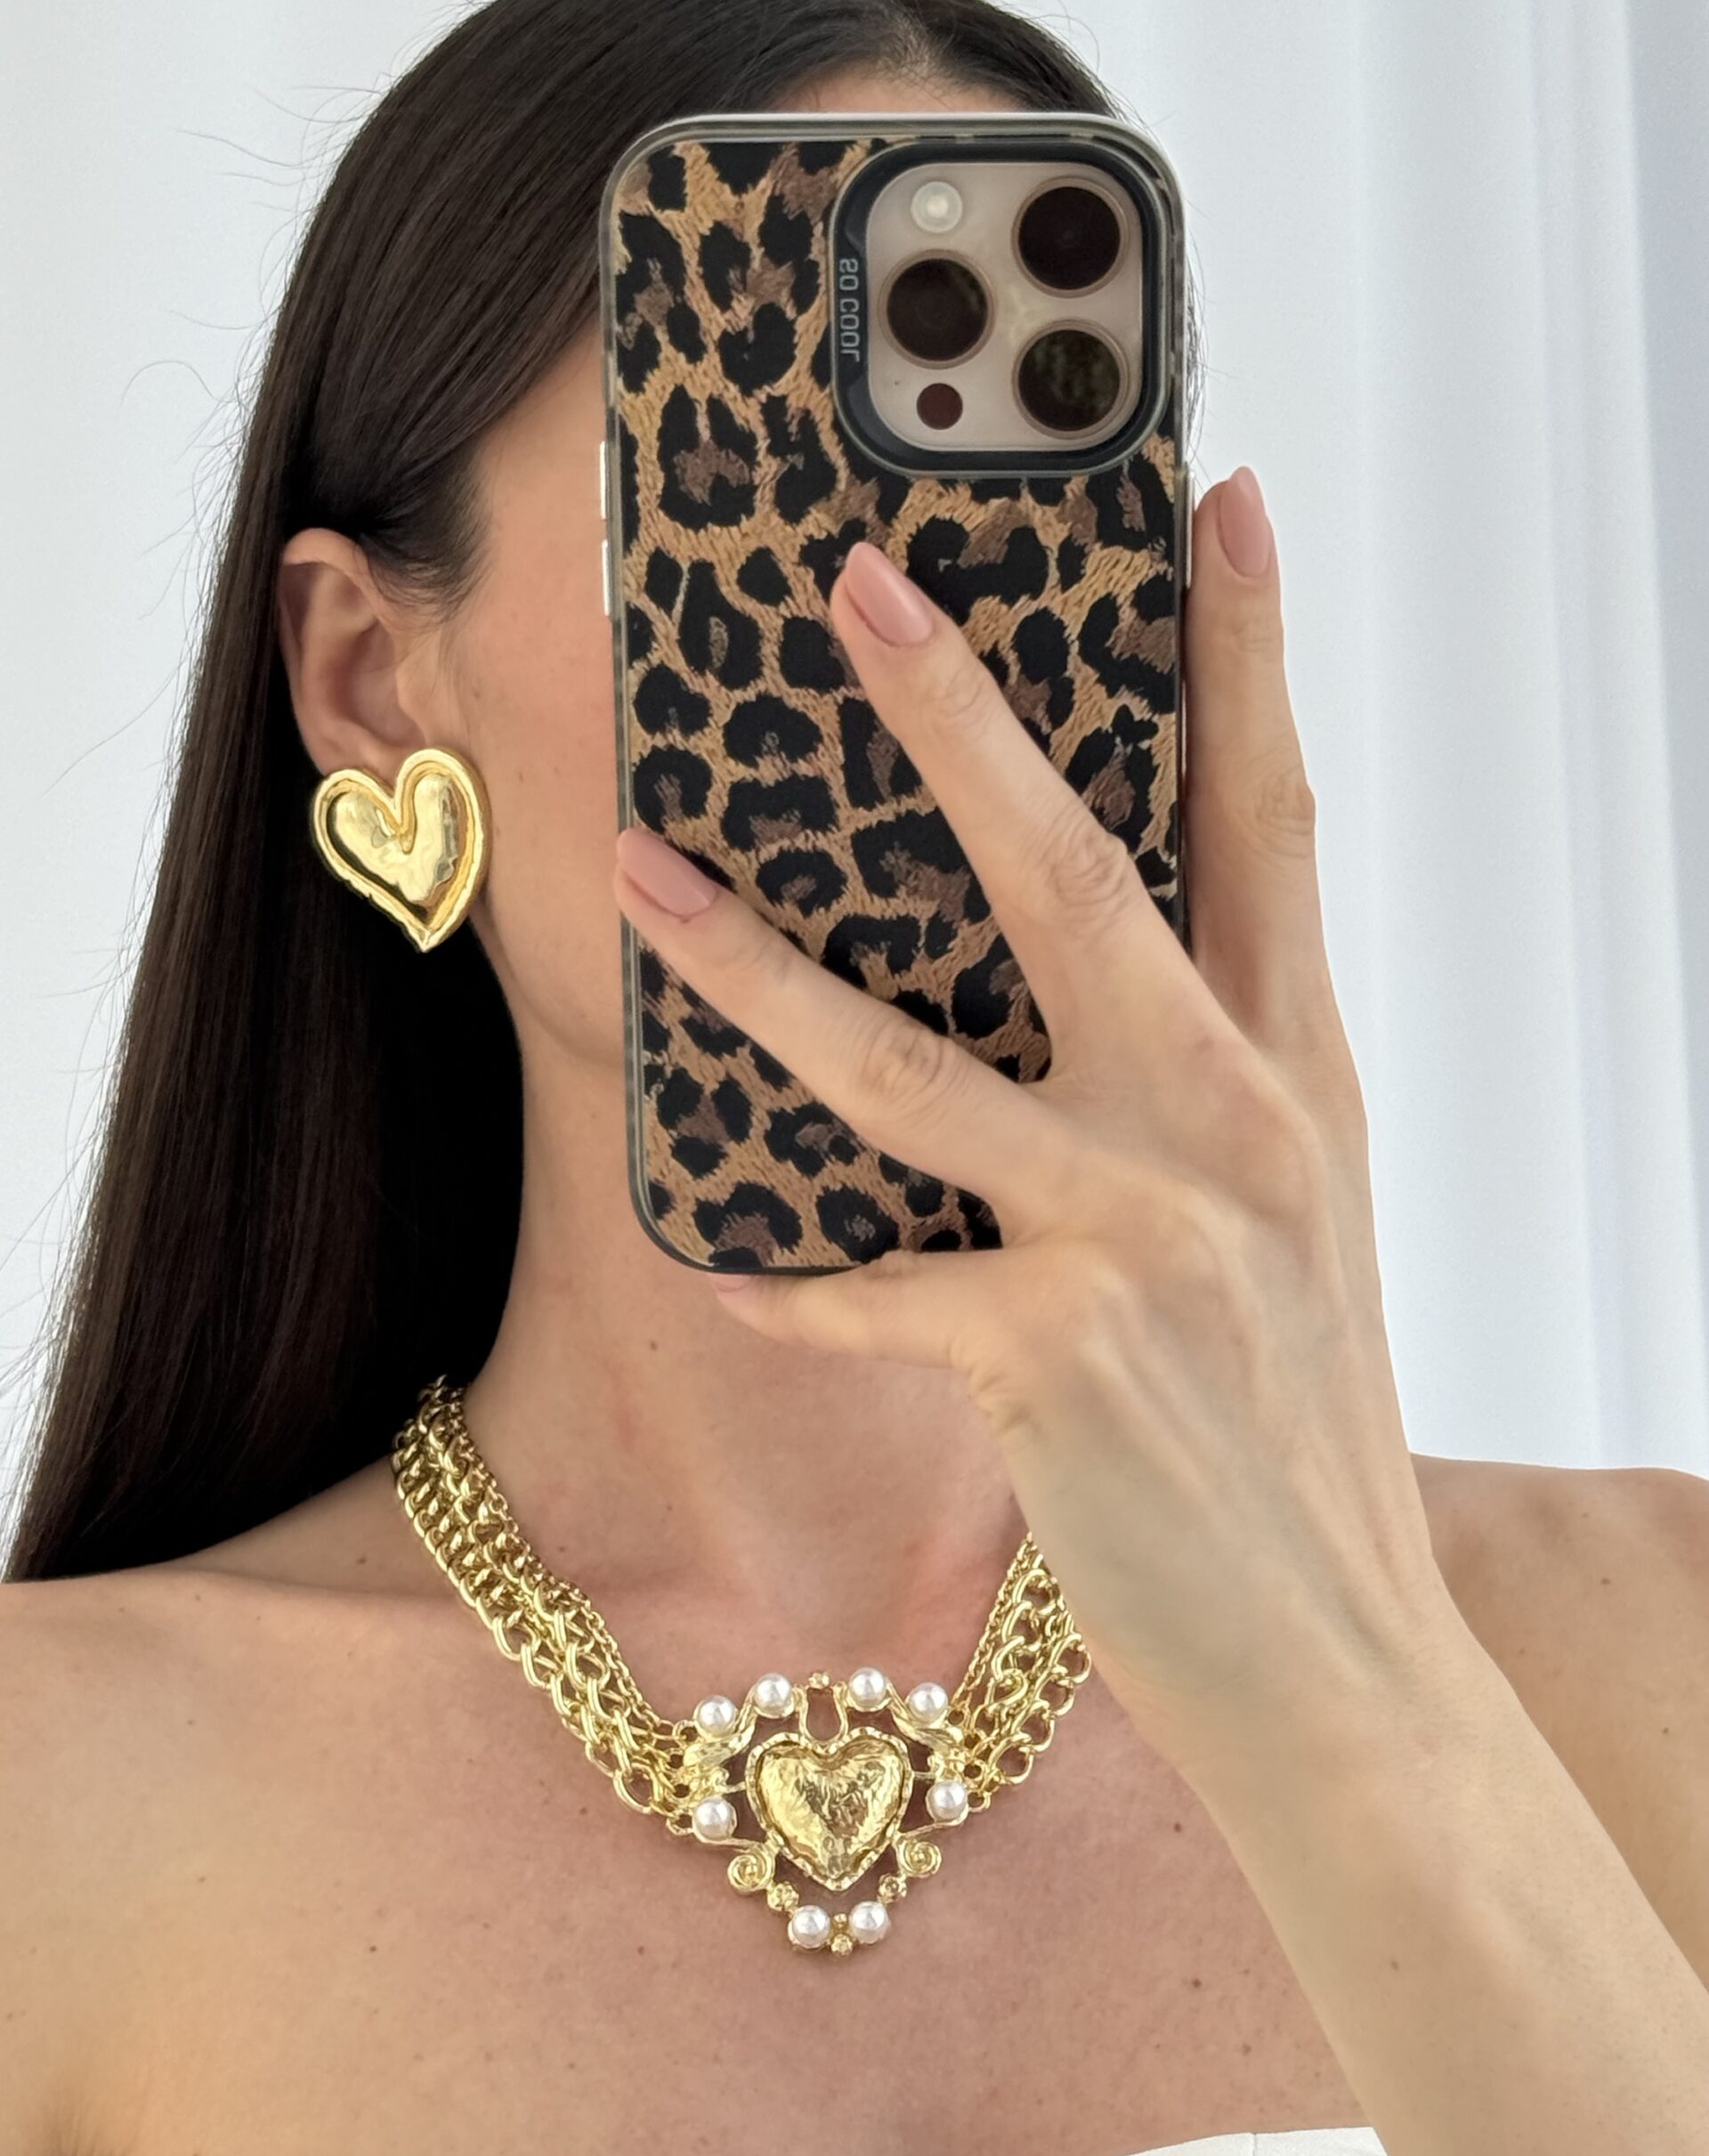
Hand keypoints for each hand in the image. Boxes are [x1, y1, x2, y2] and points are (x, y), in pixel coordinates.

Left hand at [610, 467, 1463, 1780]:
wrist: (1343, 1658)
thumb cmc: (1299, 1423)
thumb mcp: (1291, 1214)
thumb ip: (1203, 1075)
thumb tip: (1089, 948)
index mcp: (1293, 1073)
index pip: (1270, 821)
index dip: (1245, 653)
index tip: (1216, 497)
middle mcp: (1227, 1127)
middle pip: (1075, 876)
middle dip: (960, 717)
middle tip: (862, 582)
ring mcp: (1141, 1240)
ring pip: (908, 1065)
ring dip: (755, 969)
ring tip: (644, 876)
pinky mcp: (1053, 1359)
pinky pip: (872, 1289)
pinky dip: (790, 1276)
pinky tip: (712, 1252)